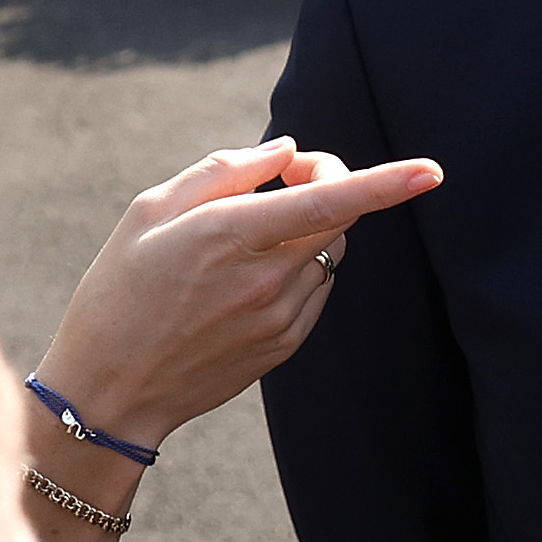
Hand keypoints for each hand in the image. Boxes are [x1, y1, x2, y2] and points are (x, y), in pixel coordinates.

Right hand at [30, 137, 442, 451]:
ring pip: (330, 253)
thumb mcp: (149, 212)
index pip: (325, 203)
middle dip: (332, 184)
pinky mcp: (285, 345)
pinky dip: (301, 267)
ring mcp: (279, 318)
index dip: (383, 184)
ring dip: (311, 229)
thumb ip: (224, 171)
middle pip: (339, 218)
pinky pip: (317, 289)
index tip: (431, 172)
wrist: (110, 392)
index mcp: (227, 236)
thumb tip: (288, 150)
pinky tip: (250, 277)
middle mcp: (264, 279)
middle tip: (290, 174)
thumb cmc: (118, 291)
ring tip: (251, 236)